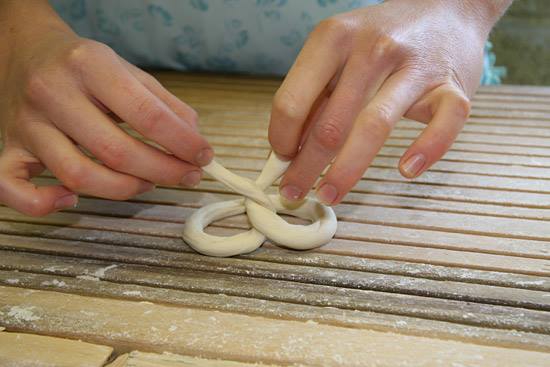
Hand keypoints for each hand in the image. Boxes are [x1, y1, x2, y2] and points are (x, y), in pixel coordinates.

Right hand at [0, 1, 211, 215]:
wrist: (26, 50)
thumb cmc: (83, 65)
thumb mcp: (128, 70)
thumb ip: (164, 104)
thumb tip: (194, 139)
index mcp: (89, 65)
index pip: (147, 115)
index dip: (183, 143)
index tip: (203, 156)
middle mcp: (52, 92)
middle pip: (116, 152)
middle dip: (163, 171)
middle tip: (186, 175)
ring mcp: (26, 124)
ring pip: (77, 175)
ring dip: (124, 189)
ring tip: (147, 182)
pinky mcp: (7, 147)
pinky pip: (13, 190)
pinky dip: (44, 204)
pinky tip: (72, 200)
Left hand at [269, 0, 510, 204]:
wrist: (446, 8)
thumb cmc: (380, 39)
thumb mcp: (337, 51)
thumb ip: (314, 94)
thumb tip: (288, 150)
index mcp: (334, 38)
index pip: (292, 100)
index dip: (280, 138)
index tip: (279, 160)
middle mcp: (372, 48)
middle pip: (330, 123)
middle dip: (306, 168)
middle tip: (293, 193)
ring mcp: (415, 66)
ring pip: (374, 127)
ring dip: (346, 171)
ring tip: (329, 195)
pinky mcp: (453, 86)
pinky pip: (443, 124)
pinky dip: (426, 150)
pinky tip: (406, 171)